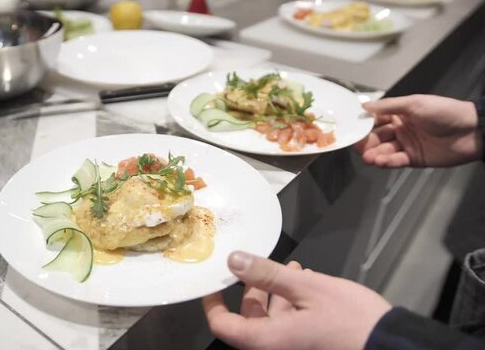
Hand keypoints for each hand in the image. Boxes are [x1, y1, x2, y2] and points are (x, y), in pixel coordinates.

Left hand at [203, 252, 391, 349]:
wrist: (390, 345)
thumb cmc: (351, 320)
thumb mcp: (307, 288)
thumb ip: (267, 275)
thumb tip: (234, 261)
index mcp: (268, 341)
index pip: (223, 326)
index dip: (213, 303)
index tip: (213, 282)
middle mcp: (275, 349)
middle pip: (248, 320)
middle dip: (252, 290)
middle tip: (258, 265)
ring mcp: (292, 348)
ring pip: (270, 321)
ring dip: (275, 293)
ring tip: (290, 268)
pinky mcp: (307, 345)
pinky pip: (288, 325)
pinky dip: (291, 304)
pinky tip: (304, 282)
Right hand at [355, 95, 482, 166]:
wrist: (472, 131)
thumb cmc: (445, 112)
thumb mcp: (415, 103)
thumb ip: (388, 106)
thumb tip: (364, 106)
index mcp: (400, 113)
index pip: (376, 119)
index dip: (364, 124)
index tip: (352, 128)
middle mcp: (401, 129)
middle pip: (377, 137)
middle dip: (366, 142)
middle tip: (358, 146)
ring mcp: (407, 145)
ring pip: (384, 150)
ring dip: (374, 154)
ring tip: (368, 157)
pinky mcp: (414, 159)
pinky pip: (396, 161)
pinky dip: (386, 161)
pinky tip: (379, 161)